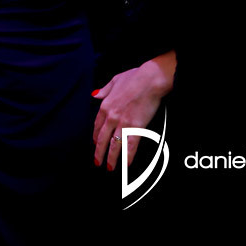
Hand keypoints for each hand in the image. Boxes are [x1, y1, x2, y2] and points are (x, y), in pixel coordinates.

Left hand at [92, 54, 173, 170]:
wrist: (150, 80)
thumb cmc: (134, 77)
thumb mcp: (114, 80)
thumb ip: (104, 90)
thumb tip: (95, 95)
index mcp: (105, 105)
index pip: (97, 125)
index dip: (95, 136)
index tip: (95, 143)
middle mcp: (112, 116)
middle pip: (102, 138)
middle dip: (99, 152)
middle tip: (97, 162)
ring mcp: (123, 123)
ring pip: (114, 145)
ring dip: (112, 158)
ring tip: (110, 168)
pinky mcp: (136, 127)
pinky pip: (130, 146)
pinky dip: (128, 157)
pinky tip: (126, 165)